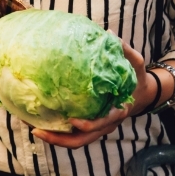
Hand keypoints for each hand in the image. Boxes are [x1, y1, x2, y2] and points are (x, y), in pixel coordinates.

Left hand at [32, 42, 153, 148]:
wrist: (141, 94)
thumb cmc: (136, 78)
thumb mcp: (136, 63)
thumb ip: (125, 50)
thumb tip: (109, 33)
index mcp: (118, 111)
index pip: (103, 123)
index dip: (88, 125)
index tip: (72, 121)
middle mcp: (106, 124)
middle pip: (83, 140)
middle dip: (60, 140)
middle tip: (37, 131)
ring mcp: (98, 128)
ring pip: (76, 141)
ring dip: (55, 139)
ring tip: (33, 130)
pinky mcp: (90, 126)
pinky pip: (73, 135)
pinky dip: (58, 133)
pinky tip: (39, 123)